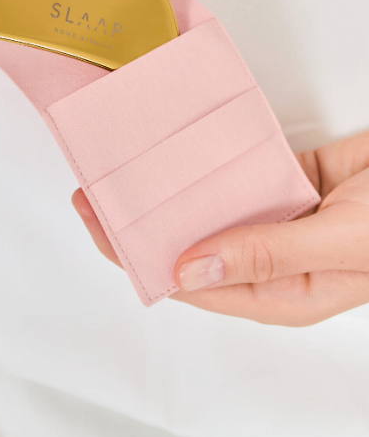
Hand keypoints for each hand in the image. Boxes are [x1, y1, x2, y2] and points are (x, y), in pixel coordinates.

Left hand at [73, 128, 368, 324]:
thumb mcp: (339, 246)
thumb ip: (266, 254)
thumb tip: (190, 268)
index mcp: (279, 292)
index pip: (191, 281)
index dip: (141, 256)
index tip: (100, 223)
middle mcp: (272, 257)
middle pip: (193, 241)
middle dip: (145, 219)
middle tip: (96, 186)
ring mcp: (281, 216)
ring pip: (214, 203)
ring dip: (174, 186)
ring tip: (127, 163)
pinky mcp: (293, 180)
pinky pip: (242, 169)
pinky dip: (214, 158)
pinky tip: (180, 144)